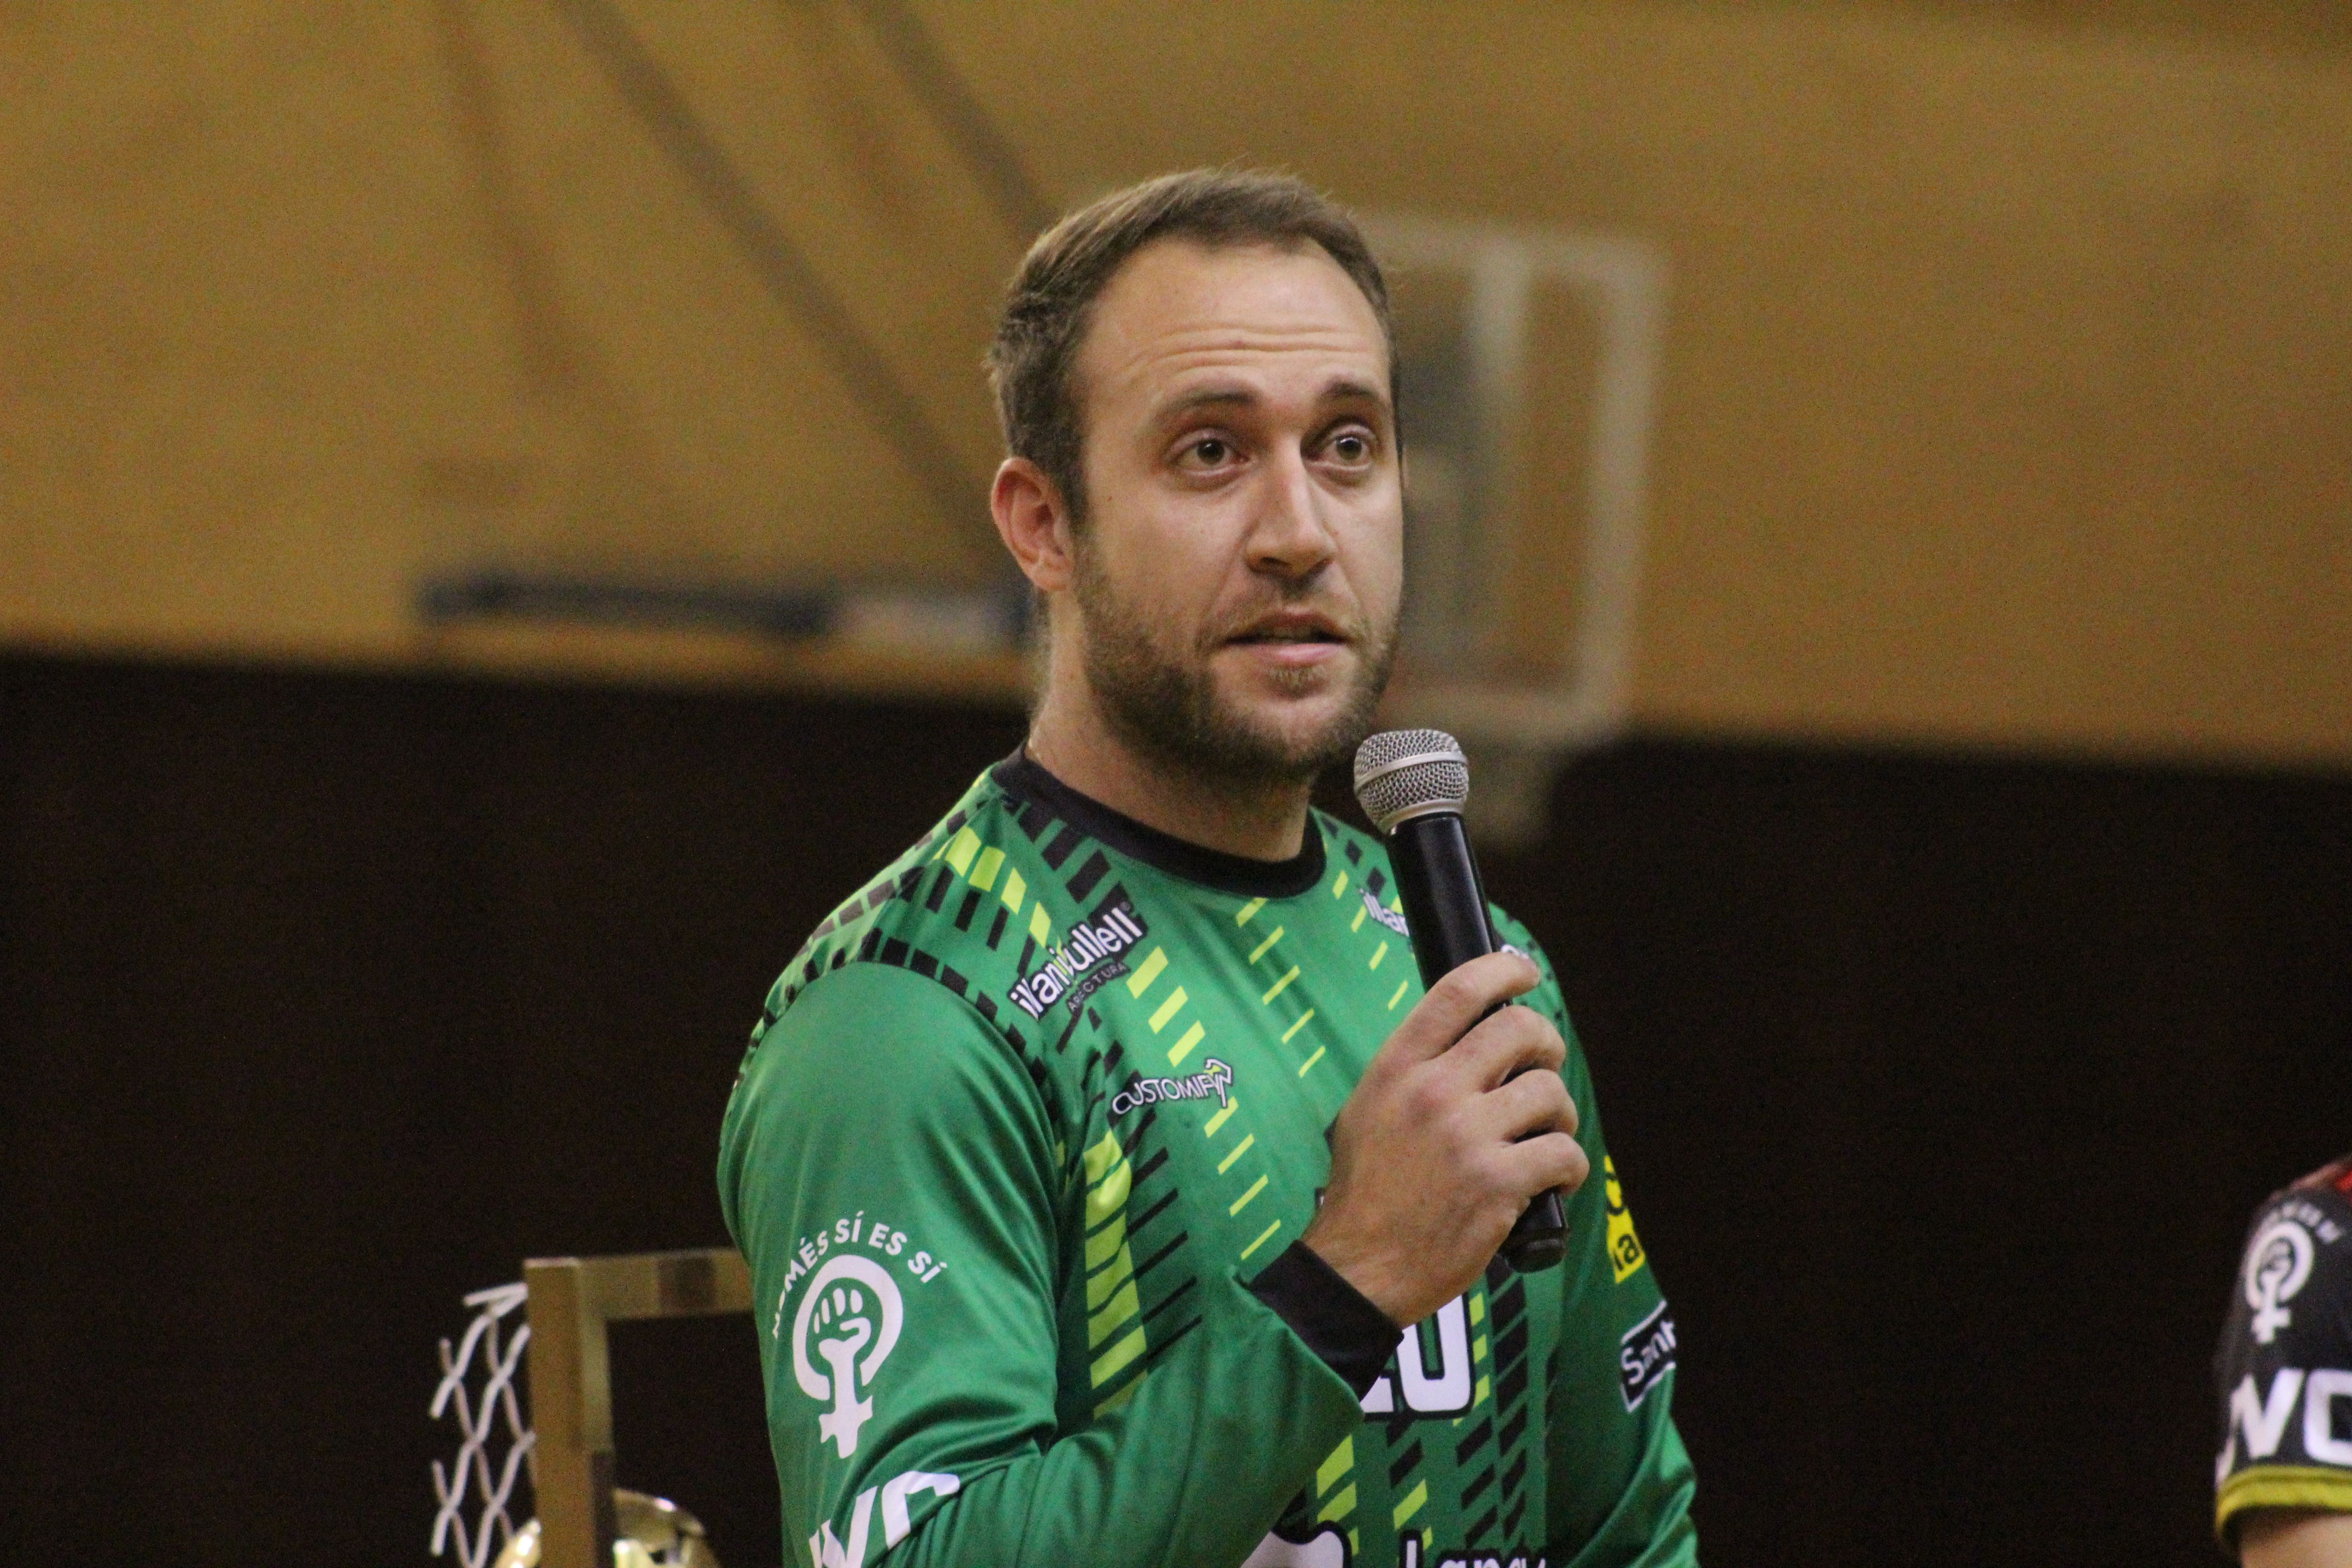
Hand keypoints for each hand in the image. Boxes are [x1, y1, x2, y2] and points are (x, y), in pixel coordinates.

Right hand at [1300, 951, 1587, 1325]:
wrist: (1358, 1268)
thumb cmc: (1366, 1193)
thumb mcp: (1367, 1110)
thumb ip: (1414, 1070)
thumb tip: (1471, 1037)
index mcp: (1397, 1068)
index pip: (1459, 990)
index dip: (1503, 970)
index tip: (1524, 974)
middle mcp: (1433, 1092)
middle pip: (1519, 1029)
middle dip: (1546, 1043)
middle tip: (1543, 1066)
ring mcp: (1467, 1136)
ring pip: (1548, 1091)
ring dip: (1559, 1114)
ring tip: (1543, 1137)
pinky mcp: (1499, 1183)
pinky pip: (1565, 1152)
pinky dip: (1570, 1167)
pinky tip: (1553, 1180)